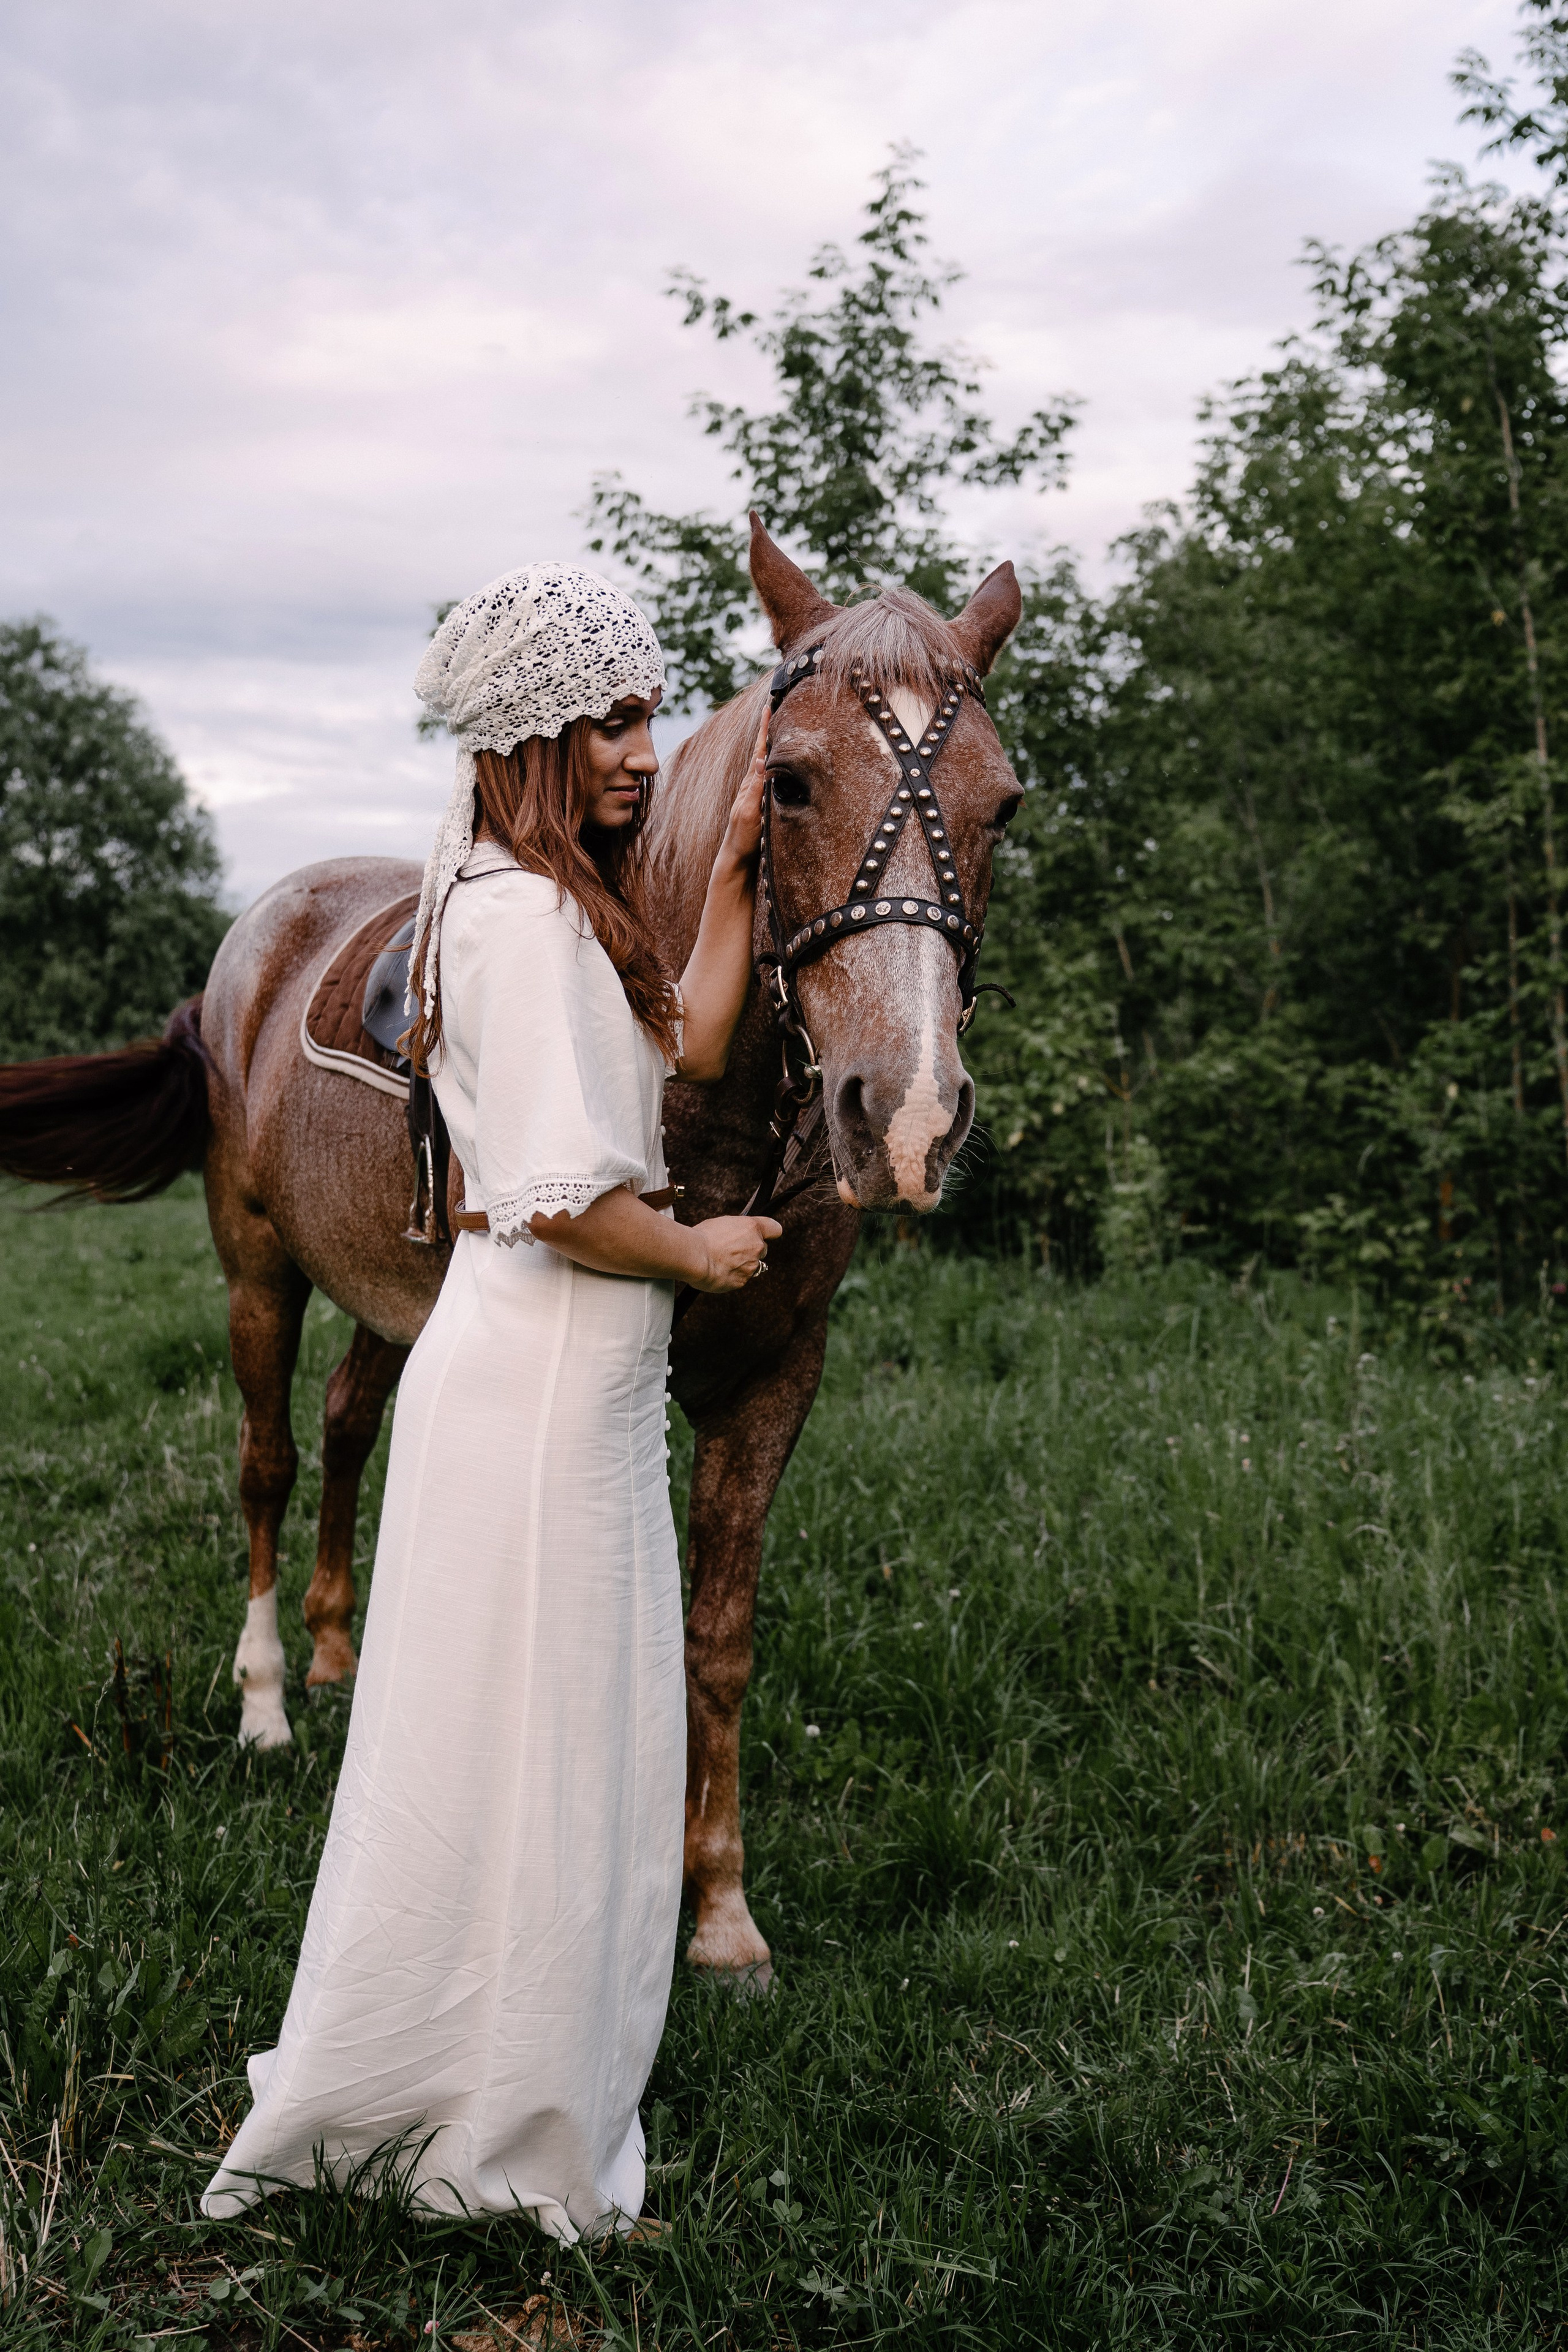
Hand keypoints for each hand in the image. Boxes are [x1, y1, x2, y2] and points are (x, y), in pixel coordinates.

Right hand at [690, 1212, 781, 1292]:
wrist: (694, 1256)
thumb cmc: (702, 1237)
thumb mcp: (722, 1223)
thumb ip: (738, 1229)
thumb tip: (738, 1234)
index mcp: (752, 1228)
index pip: (775, 1229)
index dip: (770, 1232)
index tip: (766, 1234)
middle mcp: (757, 1246)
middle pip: (762, 1249)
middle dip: (751, 1250)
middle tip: (732, 1249)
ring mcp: (751, 1265)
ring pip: (752, 1265)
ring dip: (741, 1264)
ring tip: (721, 1261)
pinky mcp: (743, 1281)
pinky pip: (741, 1277)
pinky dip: (732, 1275)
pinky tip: (719, 1270)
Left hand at [717, 709, 767, 866]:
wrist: (736, 861)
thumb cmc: (742, 839)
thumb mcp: (748, 813)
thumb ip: (755, 788)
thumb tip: (761, 760)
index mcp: (750, 784)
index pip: (759, 750)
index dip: (765, 729)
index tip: (768, 707)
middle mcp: (752, 785)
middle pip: (763, 751)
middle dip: (770, 730)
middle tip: (777, 707)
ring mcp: (756, 794)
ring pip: (767, 763)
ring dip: (773, 746)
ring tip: (781, 728)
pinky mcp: (761, 804)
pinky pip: (770, 778)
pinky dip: (775, 765)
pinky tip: (780, 763)